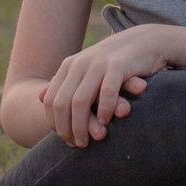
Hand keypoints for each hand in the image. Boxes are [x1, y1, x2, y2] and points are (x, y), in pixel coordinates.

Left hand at [39, 27, 170, 147]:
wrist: (146, 41)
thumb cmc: (114, 62)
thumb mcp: (86, 69)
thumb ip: (64, 83)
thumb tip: (39, 97)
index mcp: (69, 66)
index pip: (50, 100)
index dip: (55, 123)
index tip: (66, 139)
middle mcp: (79, 63)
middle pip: (62, 103)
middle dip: (66, 128)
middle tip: (77, 144)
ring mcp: (98, 63)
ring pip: (80, 100)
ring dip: (82, 125)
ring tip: (88, 140)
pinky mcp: (118, 65)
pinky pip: (106, 92)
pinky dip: (104, 110)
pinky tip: (106, 121)